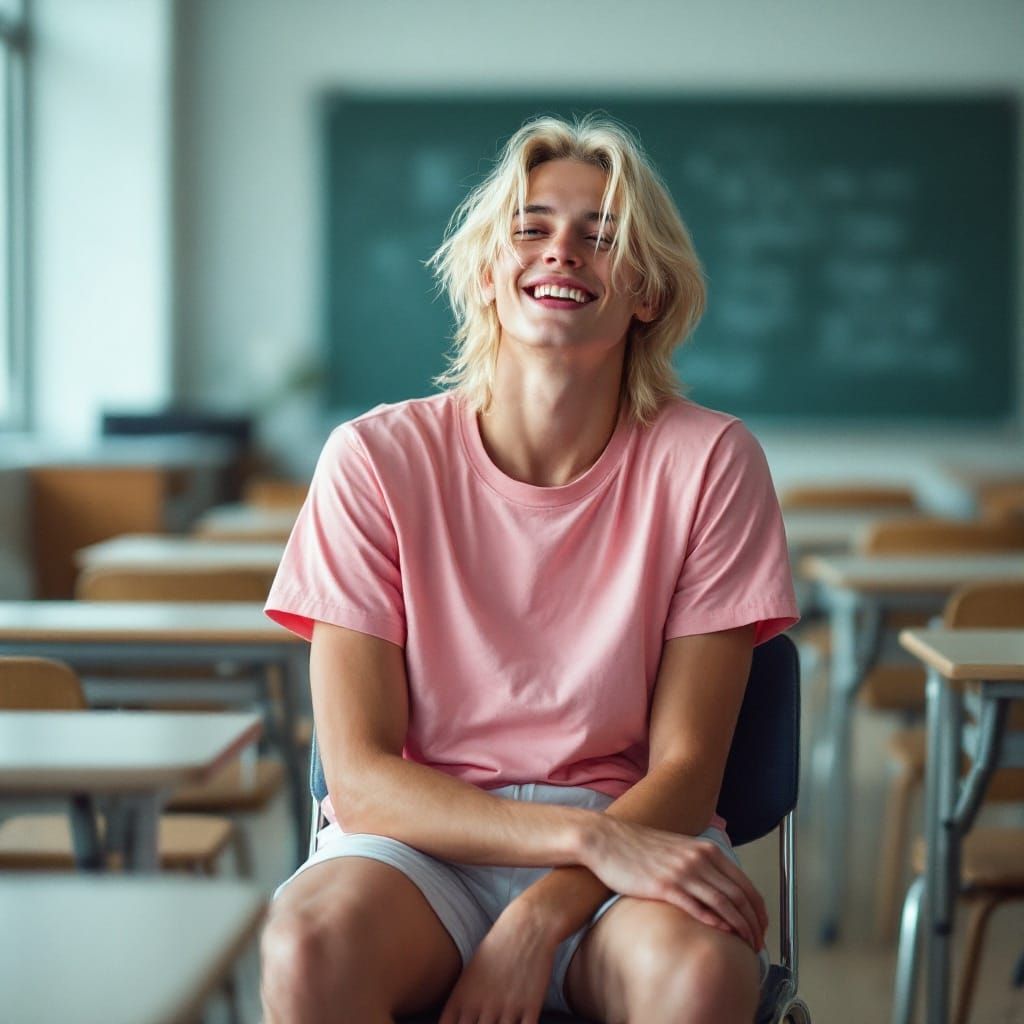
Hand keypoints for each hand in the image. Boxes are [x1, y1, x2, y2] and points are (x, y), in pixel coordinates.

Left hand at [438, 900, 558, 1023]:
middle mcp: (482, 1007)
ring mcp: (506, 1008)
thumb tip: (457, 1021)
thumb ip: (463, 1001)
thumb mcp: (471, 971)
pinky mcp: (531, 1007)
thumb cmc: (498, 946)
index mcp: (462, 998)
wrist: (527, 925)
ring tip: (499, 1023)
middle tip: (484, 1022)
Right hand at [579, 815, 767, 950]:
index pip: (745, 883)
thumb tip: (718, 888)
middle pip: (739, 896)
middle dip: (754, 923)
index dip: (758, 909)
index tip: (762, 926)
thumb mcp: (679, 849)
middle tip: (758, 943)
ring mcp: (682, 871)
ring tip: (745, 945)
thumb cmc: (639, 848)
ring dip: (740, 927)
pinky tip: (722, 934)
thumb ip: (701, 864)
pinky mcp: (664, 885)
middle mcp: (699, 859)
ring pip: (723, 904)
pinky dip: (714, 922)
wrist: (607, 840)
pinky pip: (696, 907)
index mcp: (705, 850)